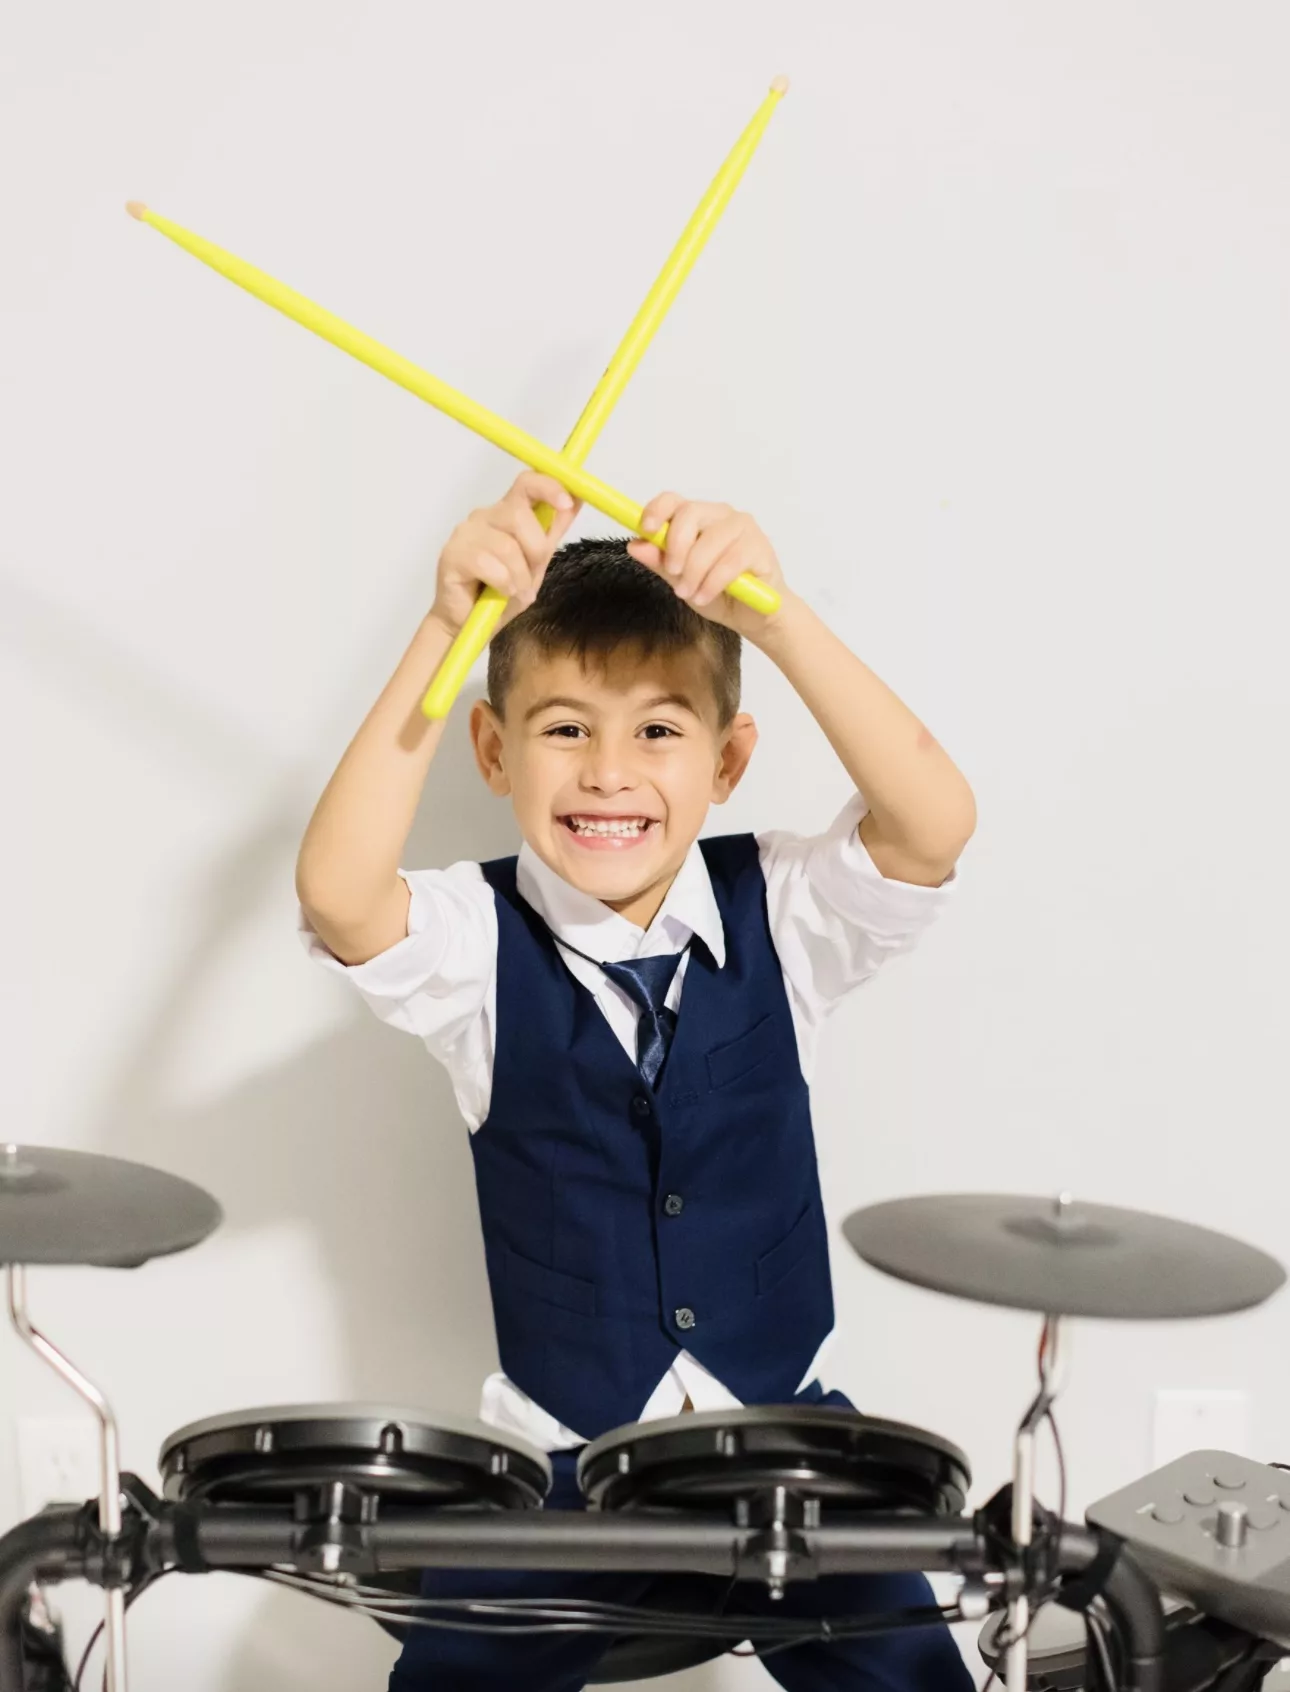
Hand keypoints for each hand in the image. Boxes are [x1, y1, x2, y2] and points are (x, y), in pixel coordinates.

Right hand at [429, 473, 581, 636]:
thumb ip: (552, 530)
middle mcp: (485, 516)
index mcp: (507, 512)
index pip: (526, 483)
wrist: (472, 623)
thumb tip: (578, 497)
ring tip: (514, 590)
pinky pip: (487, 564)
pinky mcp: (451, 554)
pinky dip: (502, 584)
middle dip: (535, 550)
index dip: (548, 487)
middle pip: (518, 515)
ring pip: (506, 545)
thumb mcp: (537, 561)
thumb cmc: (503, 590)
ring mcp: (465, 533)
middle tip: (532, 574)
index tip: (567, 503)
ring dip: (519, 576)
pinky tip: (499, 592)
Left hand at [626, 495, 785, 638]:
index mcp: (698, 517)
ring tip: (691, 594)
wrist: (753, 617)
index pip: (672, 500)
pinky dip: (713, 583)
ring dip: (694, 573)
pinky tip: (706, 596)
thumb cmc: (718, 593)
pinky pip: (730, 562)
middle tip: (673, 574)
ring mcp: (743, 527)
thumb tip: (634, 545)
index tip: (647, 530)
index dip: (656, 510)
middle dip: (675, 547)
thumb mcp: (680, 581)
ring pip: (709, 542)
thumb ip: (660, 563)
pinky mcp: (760, 547)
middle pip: (689, 513)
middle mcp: (720, 514)